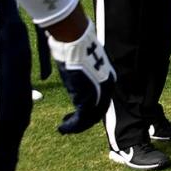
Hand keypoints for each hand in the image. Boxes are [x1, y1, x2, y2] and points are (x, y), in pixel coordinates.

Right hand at [45, 18, 115, 134]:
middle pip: (98, 112)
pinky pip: (80, 119)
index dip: (92, 110)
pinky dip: (71, 126)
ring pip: (89, 118)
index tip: (79, 115)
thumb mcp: (85, 62)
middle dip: (84, 121)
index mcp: (109, 79)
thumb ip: (85, 71)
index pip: (103, 101)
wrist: (76, 42)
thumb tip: (77, 70)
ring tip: (64, 128)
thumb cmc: (77, 47)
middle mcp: (107, 88)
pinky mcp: (88, 99)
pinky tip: (62, 128)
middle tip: (70, 124)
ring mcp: (99, 94)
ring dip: (76, 126)